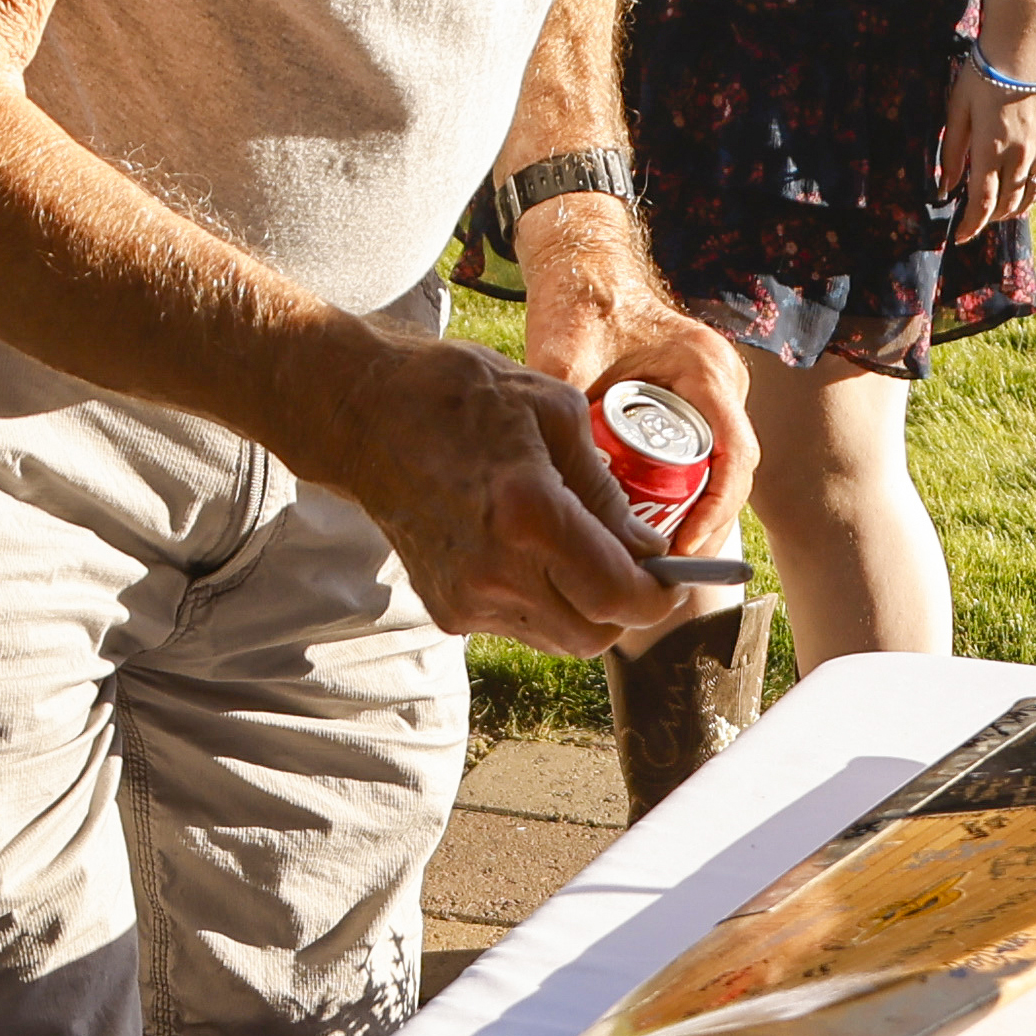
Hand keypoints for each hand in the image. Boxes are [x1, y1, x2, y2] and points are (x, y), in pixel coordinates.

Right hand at [310, 328, 696, 653]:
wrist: (364, 417)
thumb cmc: (459, 397)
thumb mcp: (556, 413)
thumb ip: (608, 492)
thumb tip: (648, 551)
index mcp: (529, 514)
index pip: (619, 596)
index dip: (660, 595)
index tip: (672, 575)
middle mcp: (495, 571)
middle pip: (594, 634)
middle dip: (625, 606)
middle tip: (635, 565)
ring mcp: (465, 598)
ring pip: (560, 638)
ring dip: (584, 607)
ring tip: (577, 550)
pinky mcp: (445, 609)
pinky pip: (520, 627)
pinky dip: (543, 602)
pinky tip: (528, 552)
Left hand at [507, 219, 758, 603]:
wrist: (584, 269)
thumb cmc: (581, 301)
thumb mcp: (565, 350)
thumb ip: (559, 400)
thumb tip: (545, 470)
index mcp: (705, 367)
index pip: (736, 455)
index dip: (716, 511)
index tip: (681, 550)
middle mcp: (721, 382)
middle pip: (730, 474)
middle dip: (701, 526)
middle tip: (659, 571)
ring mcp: (713, 396)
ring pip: (717, 472)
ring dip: (690, 514)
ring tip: (649, 561)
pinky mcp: (697, 406)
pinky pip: (700, 460)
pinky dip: (678, 494)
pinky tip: (640, 528)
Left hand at [937, 20, 1035, 237]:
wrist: (1028, 43)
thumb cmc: (985, 72)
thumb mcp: (958, 108)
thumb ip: (952, 150)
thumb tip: (946, 187)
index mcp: (989, 149)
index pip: (981, 203)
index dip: (970, 225)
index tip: (960, 236)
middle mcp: (1020, 155)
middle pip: (1007, 204)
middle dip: (989, 217)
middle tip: (979, 216)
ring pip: (1032, 195)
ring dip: (1016, 208)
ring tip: (1004, 208)